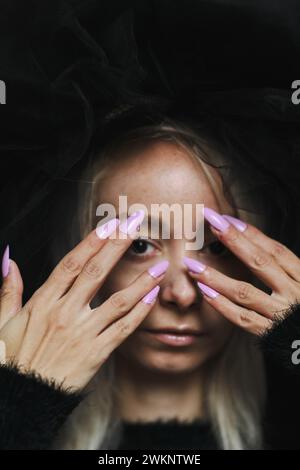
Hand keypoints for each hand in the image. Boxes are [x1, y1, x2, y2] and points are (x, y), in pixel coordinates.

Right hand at [0, 212, 167, 389]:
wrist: (22, 398)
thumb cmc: (12, 358)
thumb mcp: (2, 322)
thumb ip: (8, 289)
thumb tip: (9, 259)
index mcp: (43, 302)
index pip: (72, 264)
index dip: (93, 242)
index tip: (110, 224)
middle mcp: (65, 313)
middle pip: (96, 272)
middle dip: (118, 244)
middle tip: (137, 223)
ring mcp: (82, 333)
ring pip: (118, 301)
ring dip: (141, 281)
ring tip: (161, 264)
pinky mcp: (95, 353)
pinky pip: (123, 330)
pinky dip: (139, 313)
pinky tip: (153, 297)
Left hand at [184, 209, 299, 335]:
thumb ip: (284, 271)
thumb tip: (255, 245)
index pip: (275, 250)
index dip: (251, 233)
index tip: (227, 219)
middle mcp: (294, 293)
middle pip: (260, 262)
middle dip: (233, 240)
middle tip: (210, 223)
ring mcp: (281, 315)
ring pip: (245, 292)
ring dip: (216, 277)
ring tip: (193, 264)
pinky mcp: (271, 334)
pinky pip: (243, 319)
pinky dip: (222, 305)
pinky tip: (205, 292)